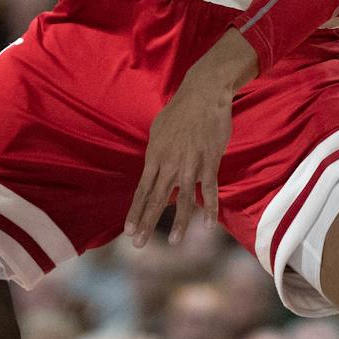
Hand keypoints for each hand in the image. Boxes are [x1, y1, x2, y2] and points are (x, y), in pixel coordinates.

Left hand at [126, 74, 232, 247]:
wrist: (203, 94)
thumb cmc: (180, 111)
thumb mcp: (158, 130)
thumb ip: (157, 155)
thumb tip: (154, 171)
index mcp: (155, 156)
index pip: (142, 190)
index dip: (135, 211)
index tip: (129, 230)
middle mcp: (170, 163)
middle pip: (156, 198)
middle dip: (147, 223)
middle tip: (139, 244)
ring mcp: (190, 164)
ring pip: (183, 199)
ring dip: (178, 222)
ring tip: (174, 241)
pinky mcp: (210, 162)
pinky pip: (210, 189)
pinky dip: (210, 208)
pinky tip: (207, 225)